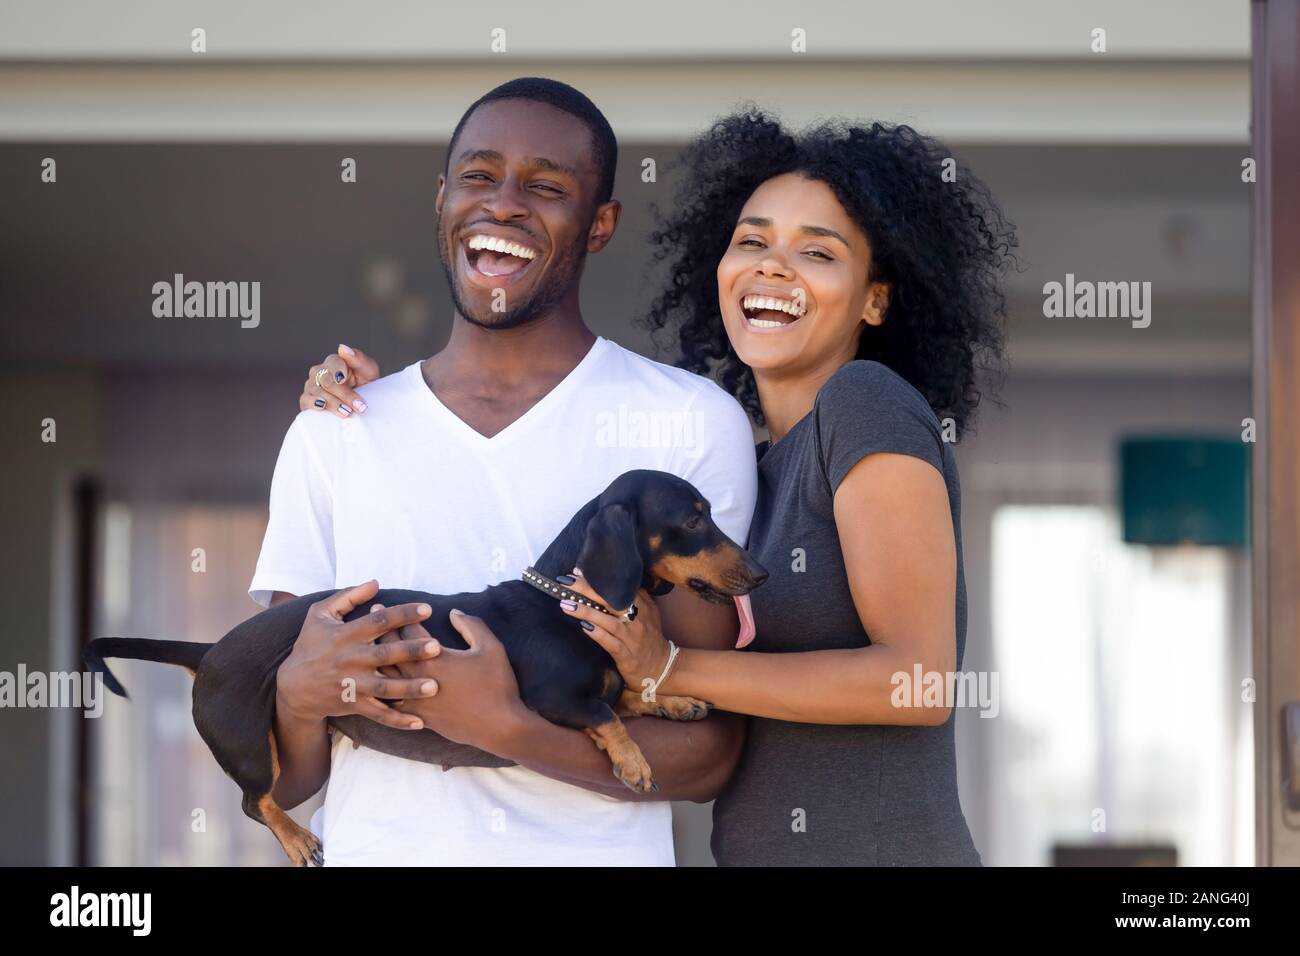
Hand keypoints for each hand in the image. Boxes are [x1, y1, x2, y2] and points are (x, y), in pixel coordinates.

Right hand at [275, 580, 440, 729]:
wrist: (292, 686)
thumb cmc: (311, 644)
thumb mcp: (321, 615)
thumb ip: (348, 596)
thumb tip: (376, 582)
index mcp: (347, 635)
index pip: (379, 621)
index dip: (403, 614)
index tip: (427, 609)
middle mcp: (351, 660)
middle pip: (385, 655)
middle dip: (411, 651)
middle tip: (436, 647)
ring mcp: (353, 685)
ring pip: (385, 688)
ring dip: (410, 688)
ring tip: (433, 686)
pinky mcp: (354, 705)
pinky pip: (378, 714)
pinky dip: (398, 720)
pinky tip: (419, 722)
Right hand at [299, 344, 380, 417]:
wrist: (362, 402)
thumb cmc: (365, 383)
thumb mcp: (368, 370)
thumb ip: (358, 358)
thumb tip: (342, 348)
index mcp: (334, 362)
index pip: (333, 363)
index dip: (338, 371)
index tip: (343, 379)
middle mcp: (320, 372)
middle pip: (328, 382)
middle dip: (344, 394)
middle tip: (359, 406)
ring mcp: (312, 385)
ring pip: (318, 392)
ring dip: (334, 403)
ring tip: (347, 412)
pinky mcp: (307, 400)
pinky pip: (305, 400)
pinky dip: (313, 404)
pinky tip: (322, 407)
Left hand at [378, 609, 527, 751]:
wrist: (498, 726)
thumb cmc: (497, 685)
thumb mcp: (491, 648)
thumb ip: (471, 626)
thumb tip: (454, 612)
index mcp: (435, 659)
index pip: (409, 633)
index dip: (395, 617)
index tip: (381, 605)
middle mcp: (420, 679)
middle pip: (391, 653)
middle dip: (378, 634)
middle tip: (366, 624)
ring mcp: (417, 700)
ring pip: (387, 679)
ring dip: (376, 662)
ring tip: (366, 650)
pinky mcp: (419, 717)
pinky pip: (391, 703)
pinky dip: (381, 692)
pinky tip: (374, 687)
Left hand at [560, 568, 671, 697]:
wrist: (662, 667)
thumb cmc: (649, 637)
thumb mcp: (648, 613)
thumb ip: (635, 596)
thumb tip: (612, 580)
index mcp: (642, 606)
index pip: (619, 587)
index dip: (598, 579)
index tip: (577, 571)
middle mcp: (638, 619)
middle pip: (611, 600)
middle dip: (587, 589)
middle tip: (566, 581)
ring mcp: (632, 637)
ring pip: (608, 621)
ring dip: (586, 611)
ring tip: (566, 604)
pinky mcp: (626, 655)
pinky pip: (610, 643)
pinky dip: (597, 634)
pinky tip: (583, 626)